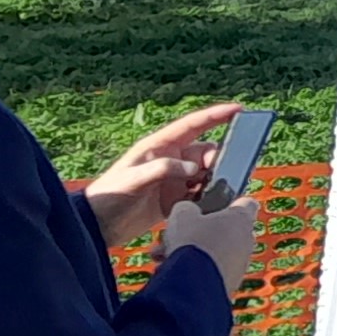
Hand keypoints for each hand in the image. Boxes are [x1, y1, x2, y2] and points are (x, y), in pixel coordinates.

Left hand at [84, 102, 247, 247]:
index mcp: (160, 146)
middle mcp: (171, 160)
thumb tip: (194, 169)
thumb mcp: (132, 179)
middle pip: (206, 153)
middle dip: (219, 160)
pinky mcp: (176, 201)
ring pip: (207, 175)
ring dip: (215, 181)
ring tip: (217, 192)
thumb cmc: (109, 196)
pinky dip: (209, 199)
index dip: (217, 115)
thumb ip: (163, 169)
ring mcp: (175, 181)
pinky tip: (210, 206)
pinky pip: (201, 195)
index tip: (240, 109)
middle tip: (220, 175)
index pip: (193, 125)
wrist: (96, 226)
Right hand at [161, 195, 261, 303]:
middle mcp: (246, 242)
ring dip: (192, 254)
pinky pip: (211, 272)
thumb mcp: (182, 215)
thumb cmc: (192, 242)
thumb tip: (188, 212)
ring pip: (214, 253)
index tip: (215, 206)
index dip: (231, 203)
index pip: (246, 204)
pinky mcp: (230, 284)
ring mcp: (240, 265)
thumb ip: (187, 208)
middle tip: (175, 237)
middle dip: (198, 233)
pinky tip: (170, 272)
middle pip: (224, 231)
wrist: (195, 285)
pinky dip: (194, 271)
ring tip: (163, 257)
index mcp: (241, 219)